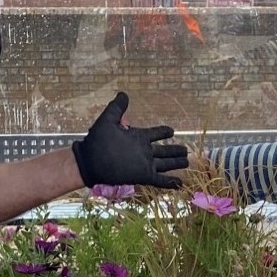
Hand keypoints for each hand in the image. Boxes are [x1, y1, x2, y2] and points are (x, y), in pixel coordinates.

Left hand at [71, 92, 188, 188]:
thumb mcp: (108, 120)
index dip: (163, 132)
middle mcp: (143, 151)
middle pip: (163, 151)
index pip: (155, 134)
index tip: (172, 131)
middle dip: (174, 151)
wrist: (89, 161)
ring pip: (165, 164)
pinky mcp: (143, 176)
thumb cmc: (97, 141)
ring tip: (187, 162)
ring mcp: (144, 164)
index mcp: (137, 137)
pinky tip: (180, 183)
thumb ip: (117, 107)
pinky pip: (160, 180)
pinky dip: (170, 182)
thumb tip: (123, 93)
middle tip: (186, 151)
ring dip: (176, 163)